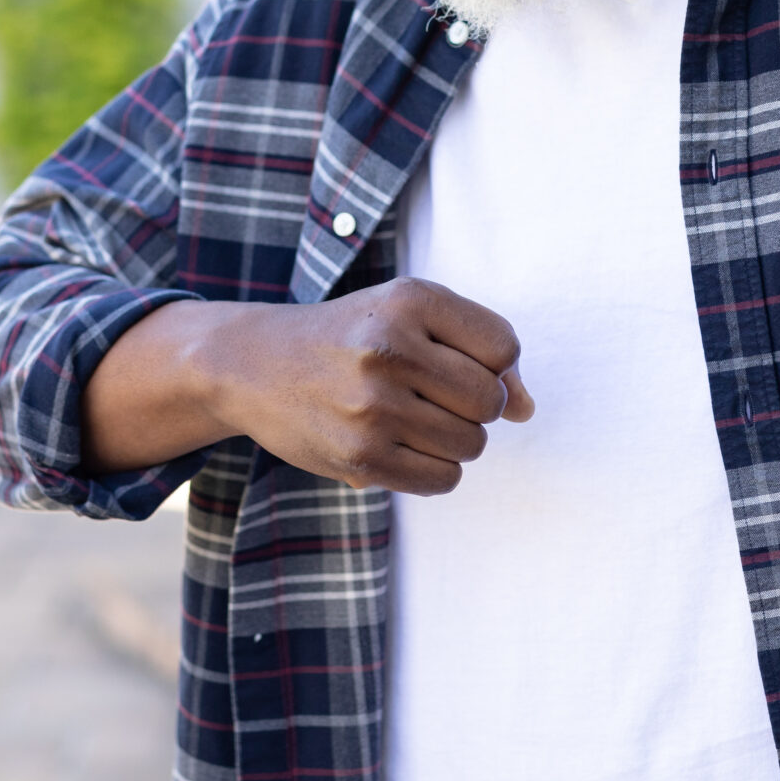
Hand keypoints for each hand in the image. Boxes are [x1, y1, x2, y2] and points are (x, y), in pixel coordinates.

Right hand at [85, 277, 533, 494]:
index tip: (453, 360)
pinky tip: (402, 447)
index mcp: (408, 301)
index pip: (503, 347)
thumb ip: (480, 349)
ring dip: (453, 439)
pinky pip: (443, 479)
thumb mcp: (409, 314)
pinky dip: (434, 469)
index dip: (490, 362)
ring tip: (411, 419)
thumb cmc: (348, 336)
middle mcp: (390, 350)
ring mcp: (373, 408)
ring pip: (471, 444)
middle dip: (473, 405)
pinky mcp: (360, 458)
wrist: (252, 364)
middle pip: (491, 401)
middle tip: (429, 394)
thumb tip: (527, 409)